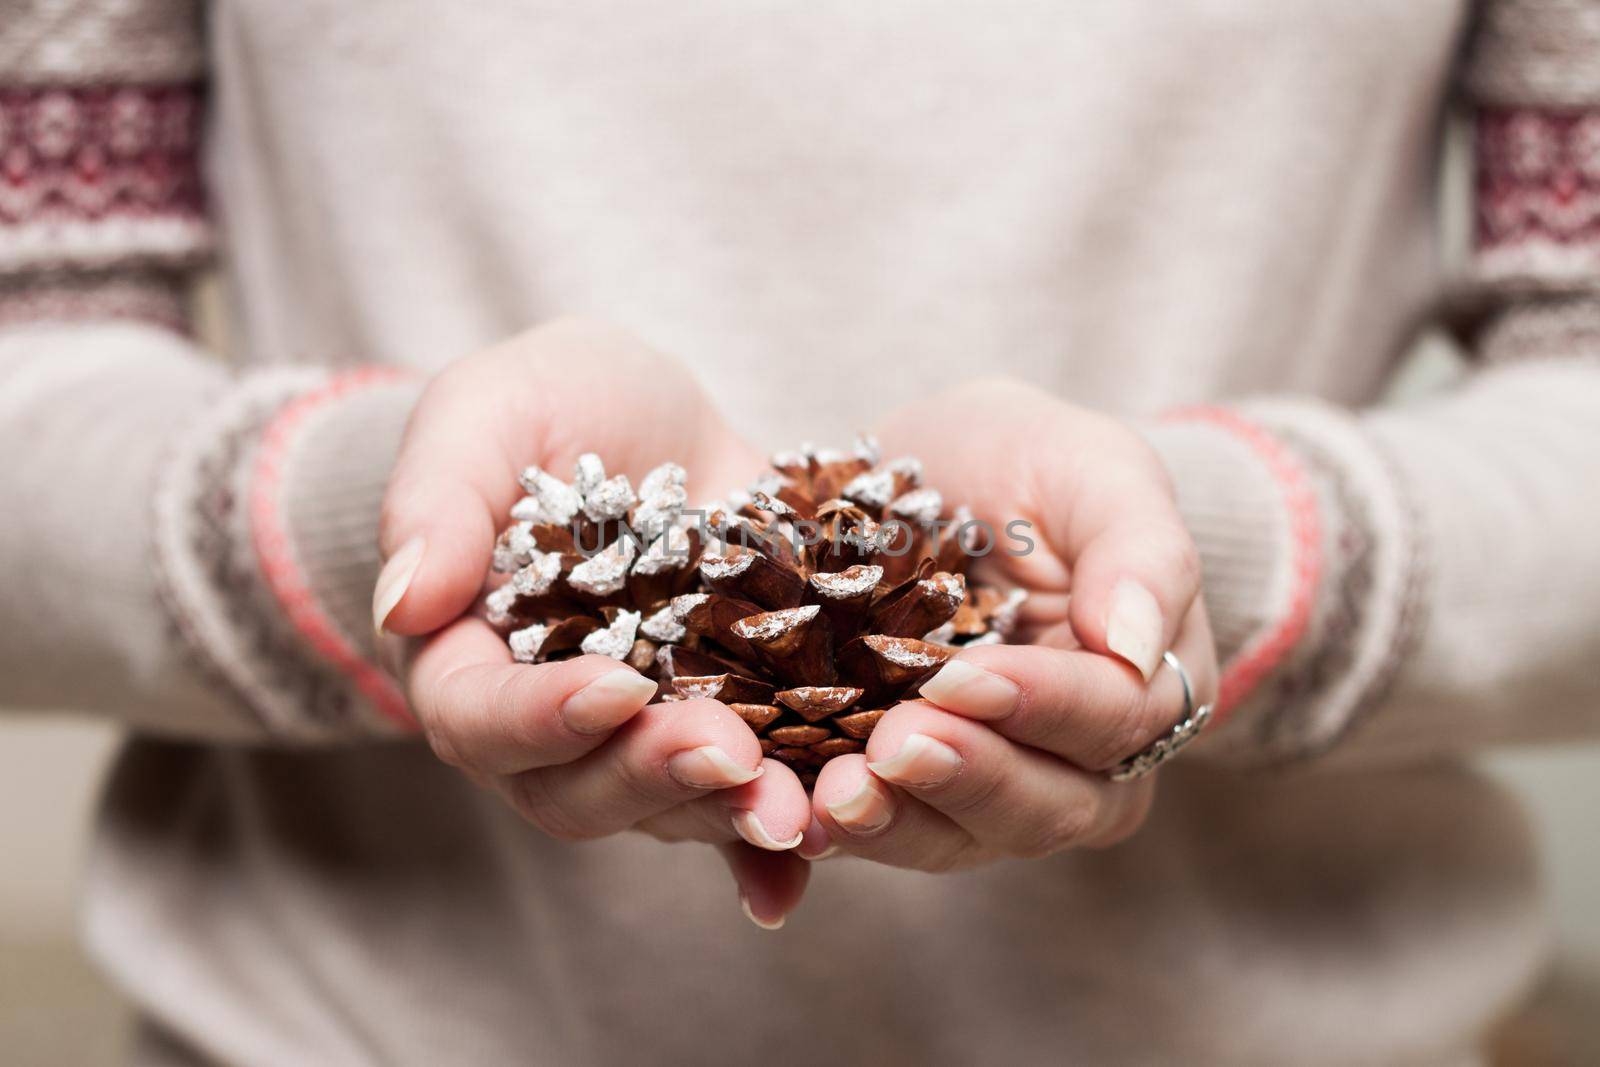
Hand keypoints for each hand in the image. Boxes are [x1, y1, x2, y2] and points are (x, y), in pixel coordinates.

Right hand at [375, 318, 809, 925]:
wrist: (648, 416)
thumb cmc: (546, 404)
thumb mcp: (485, 413)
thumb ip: (437, 500)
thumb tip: (405, 603)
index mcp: (468, 657)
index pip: (479, 718)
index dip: (541, 718)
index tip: (617, 687)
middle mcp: (550, 721)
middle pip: (577, 789)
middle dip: (651, 776)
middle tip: (727, 751)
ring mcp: (644, 734)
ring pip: (667, 807)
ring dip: (726, 815)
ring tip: (792, 808)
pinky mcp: (728, 725)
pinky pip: (739, 803)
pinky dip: (769, 850)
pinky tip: (808, 862)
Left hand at [801, 378, 1217, 870]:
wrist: (931, 473)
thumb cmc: (1032, 464)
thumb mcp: (1096, 470)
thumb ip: (1138, 548)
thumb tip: (1136, 644)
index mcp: (1139, 689)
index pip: (1111, 721)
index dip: (1043, 706)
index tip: (964, 678)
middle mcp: (1074, 765)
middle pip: (1043, 808)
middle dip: (967, 780)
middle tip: (895, 744)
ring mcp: (982, 790)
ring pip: (956, 838)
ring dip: (897, 822)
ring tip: (836, 794)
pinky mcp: (895, 792)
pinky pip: (877, 830)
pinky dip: (836, 826)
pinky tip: (794, 808)